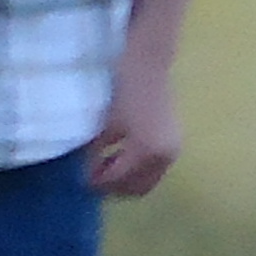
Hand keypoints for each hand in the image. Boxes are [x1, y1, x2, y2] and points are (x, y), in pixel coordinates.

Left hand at [86, 63, 181, 197]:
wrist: (148, 68)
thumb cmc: (123, 93)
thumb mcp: (105, 125)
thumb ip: (97, 153)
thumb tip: (87, 172)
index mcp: (146, 152)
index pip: (120, 179)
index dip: (99, 183)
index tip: (82, 182)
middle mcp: (164, 157)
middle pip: (139, 187)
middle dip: (116, 187)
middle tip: (93, 180)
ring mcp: (172, 150)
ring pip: (149, 178)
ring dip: (128, 179)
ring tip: (104, 168)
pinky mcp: (173, 142)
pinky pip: (155, 167)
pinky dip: (138, 168)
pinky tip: (119, 158)